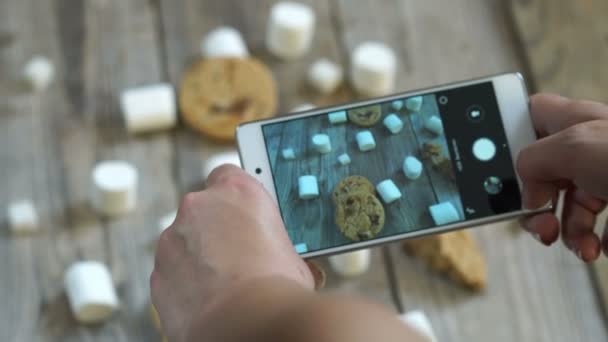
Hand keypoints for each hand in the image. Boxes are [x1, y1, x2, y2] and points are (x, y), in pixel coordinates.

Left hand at [150, 165, 313, 340]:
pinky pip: (173, 272)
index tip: (245, 214)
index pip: (228, 175)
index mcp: (237, 192)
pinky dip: (186, 283)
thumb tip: (283, 262)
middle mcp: (199, 207)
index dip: (235, 197)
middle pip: (204, 210)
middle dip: (217, 229)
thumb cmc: (276, 288)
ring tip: (225, 285)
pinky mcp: (158, 274)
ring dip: (199, 257)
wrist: (245, 326)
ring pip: (184, 242)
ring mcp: (172, 240)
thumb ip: (275, 245)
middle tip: (239, 255)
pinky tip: (209, 301)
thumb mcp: (294, 257)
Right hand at [517, 94, 607, 261]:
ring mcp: (601, 177)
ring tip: (576, 244)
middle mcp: (585, 147)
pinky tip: (599, 245)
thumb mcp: (576, 146)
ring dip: (561, 229)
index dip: (509, 133)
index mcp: (573, 121)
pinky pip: (588, 225)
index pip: (529, 114)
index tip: (496, 162)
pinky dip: (587, 240)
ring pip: (562, 204)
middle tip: (535, 217)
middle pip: (539, 170)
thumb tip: (523, 177)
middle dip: (532, 200)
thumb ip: (534, 156)